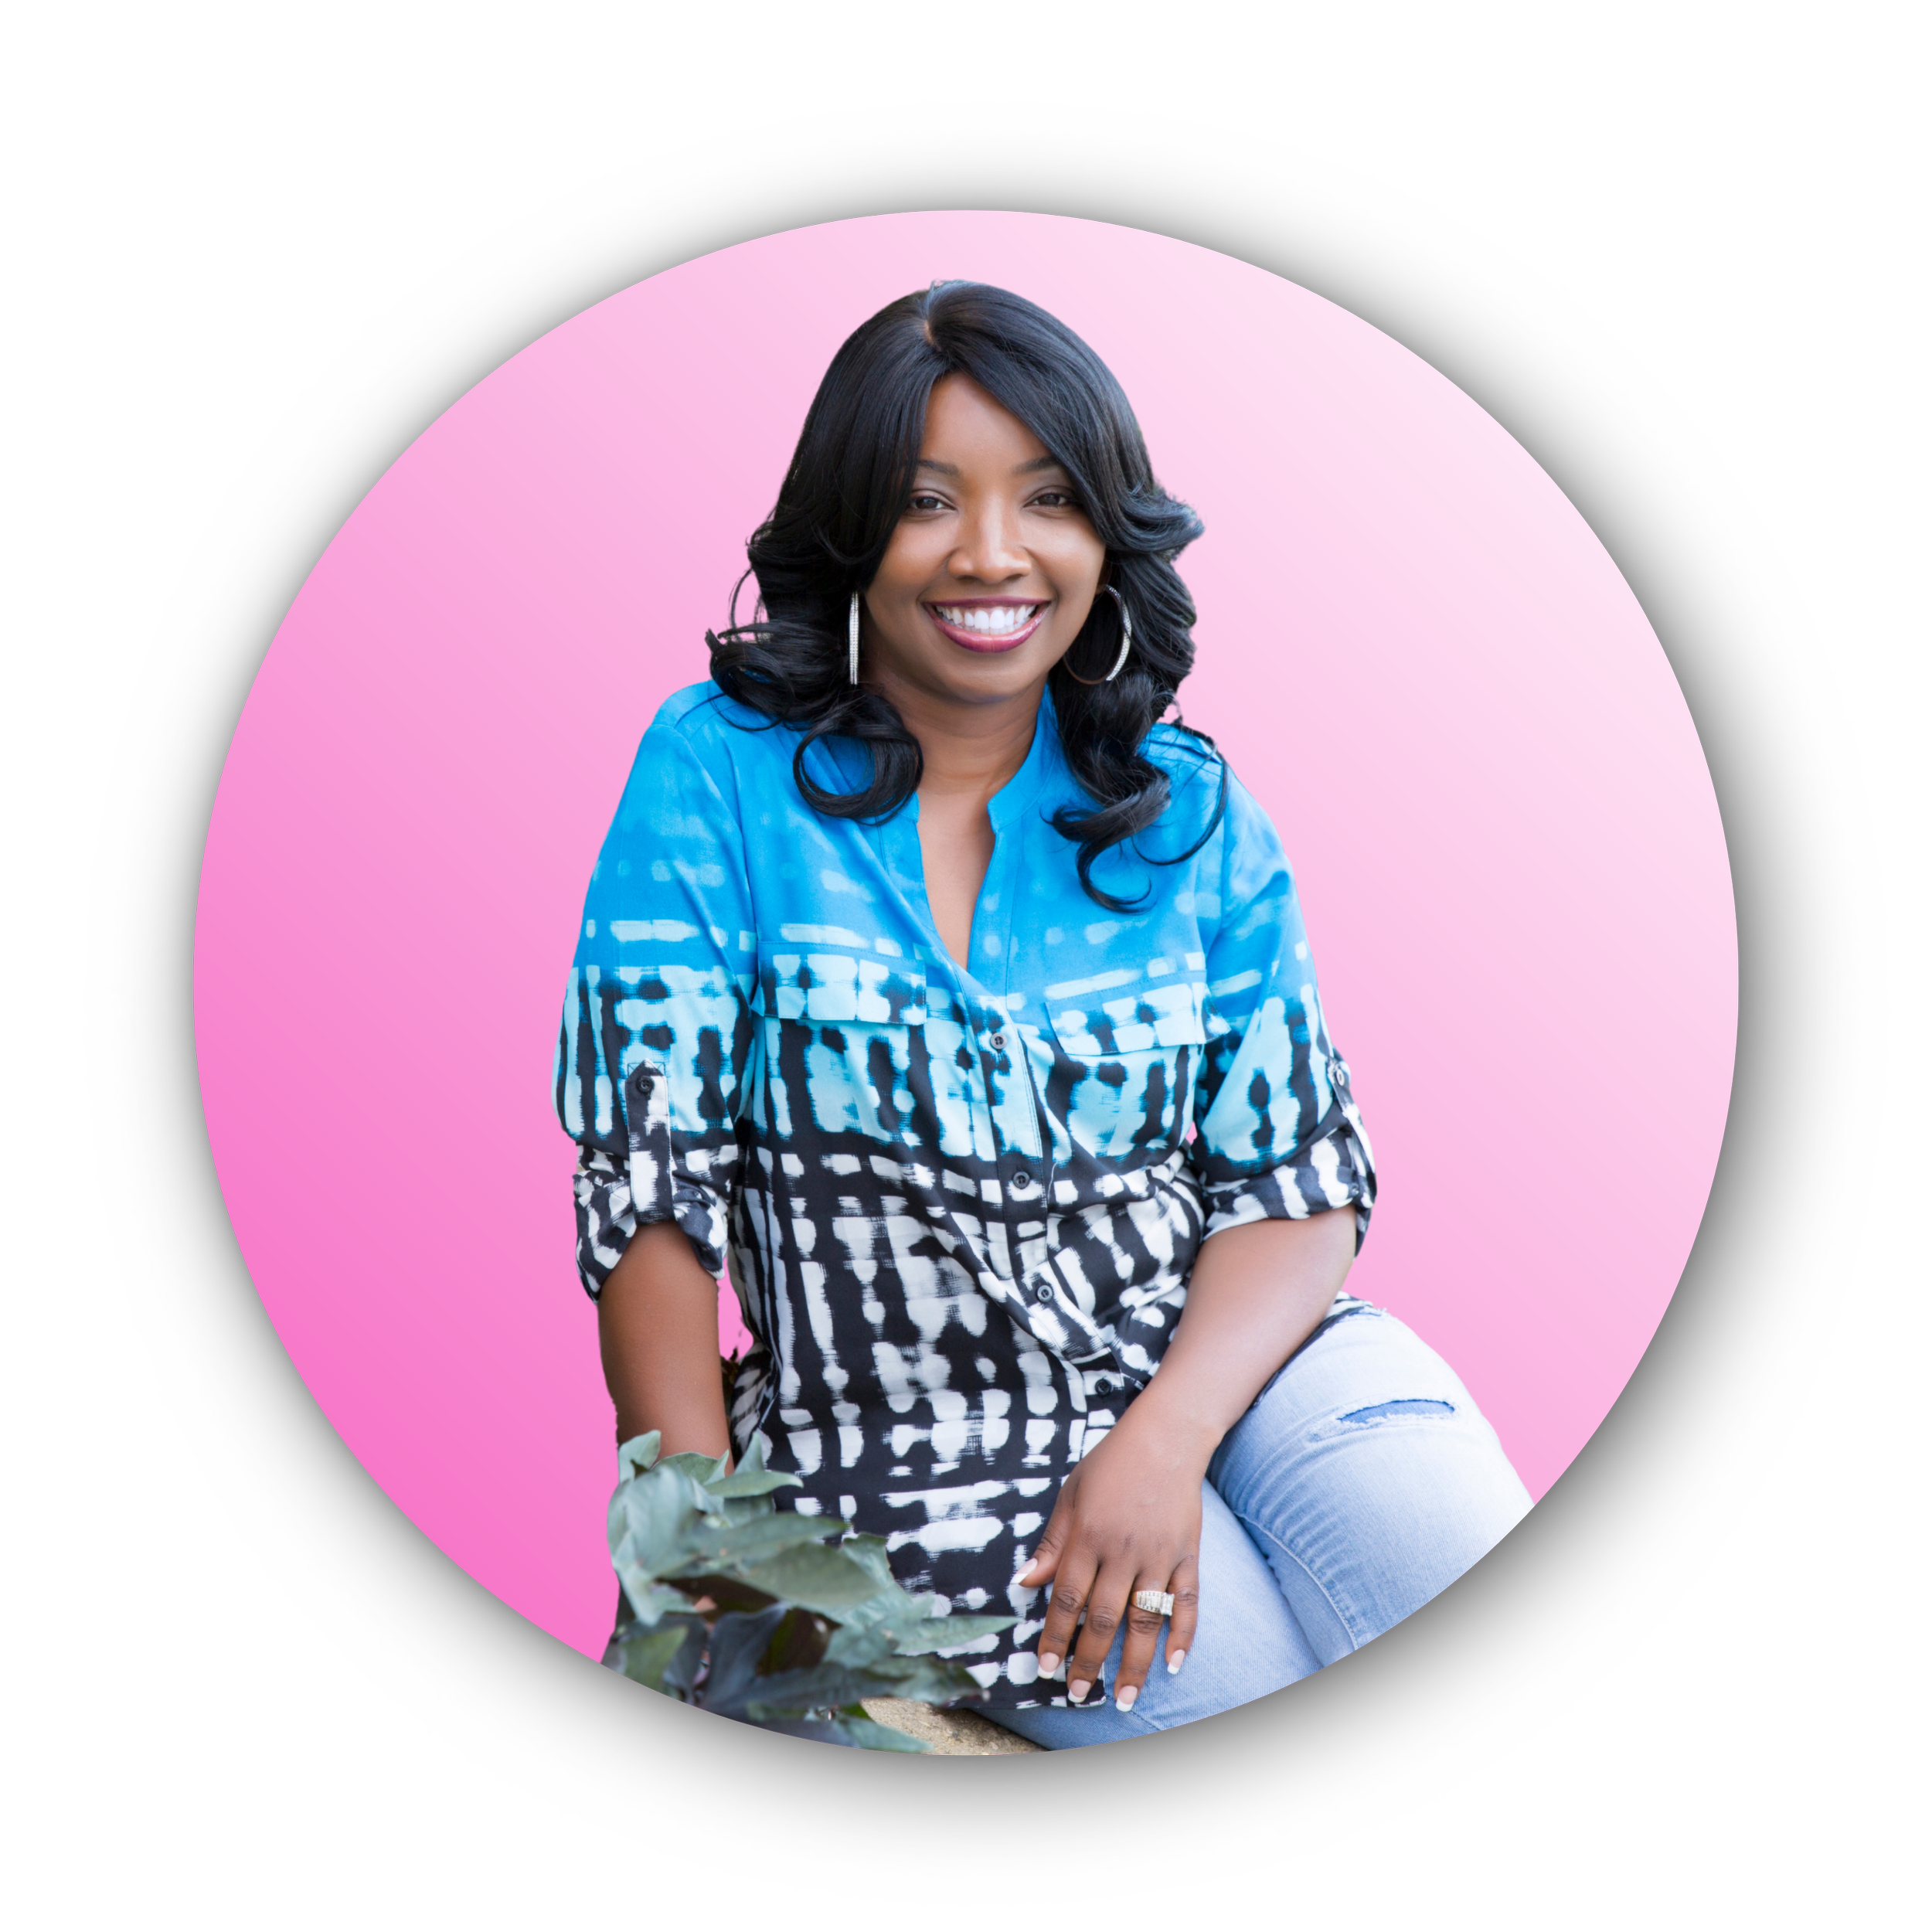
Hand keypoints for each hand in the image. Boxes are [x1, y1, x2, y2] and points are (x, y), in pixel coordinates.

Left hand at [1016, 1398, 1216, 1709]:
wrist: (1166, 1438)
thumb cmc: (1110, 1465)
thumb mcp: (1071, 1495)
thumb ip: (1052, 1543)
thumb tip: (1025, 1582)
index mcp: (1088, 1535)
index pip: (1067, 1597)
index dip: (1055, 1636)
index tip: (1046, 1667)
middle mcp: (1123, 1550)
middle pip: (1103, 1618)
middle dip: (1089, 1661)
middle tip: (1079, 1693)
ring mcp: (1159, 1555)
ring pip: (1145, 1621)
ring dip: (1134, 1665)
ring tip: (1125, 1698)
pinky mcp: (1188, 1554)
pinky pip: (1187, 1602)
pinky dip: (1182, 1635)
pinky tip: (1173, 1664)